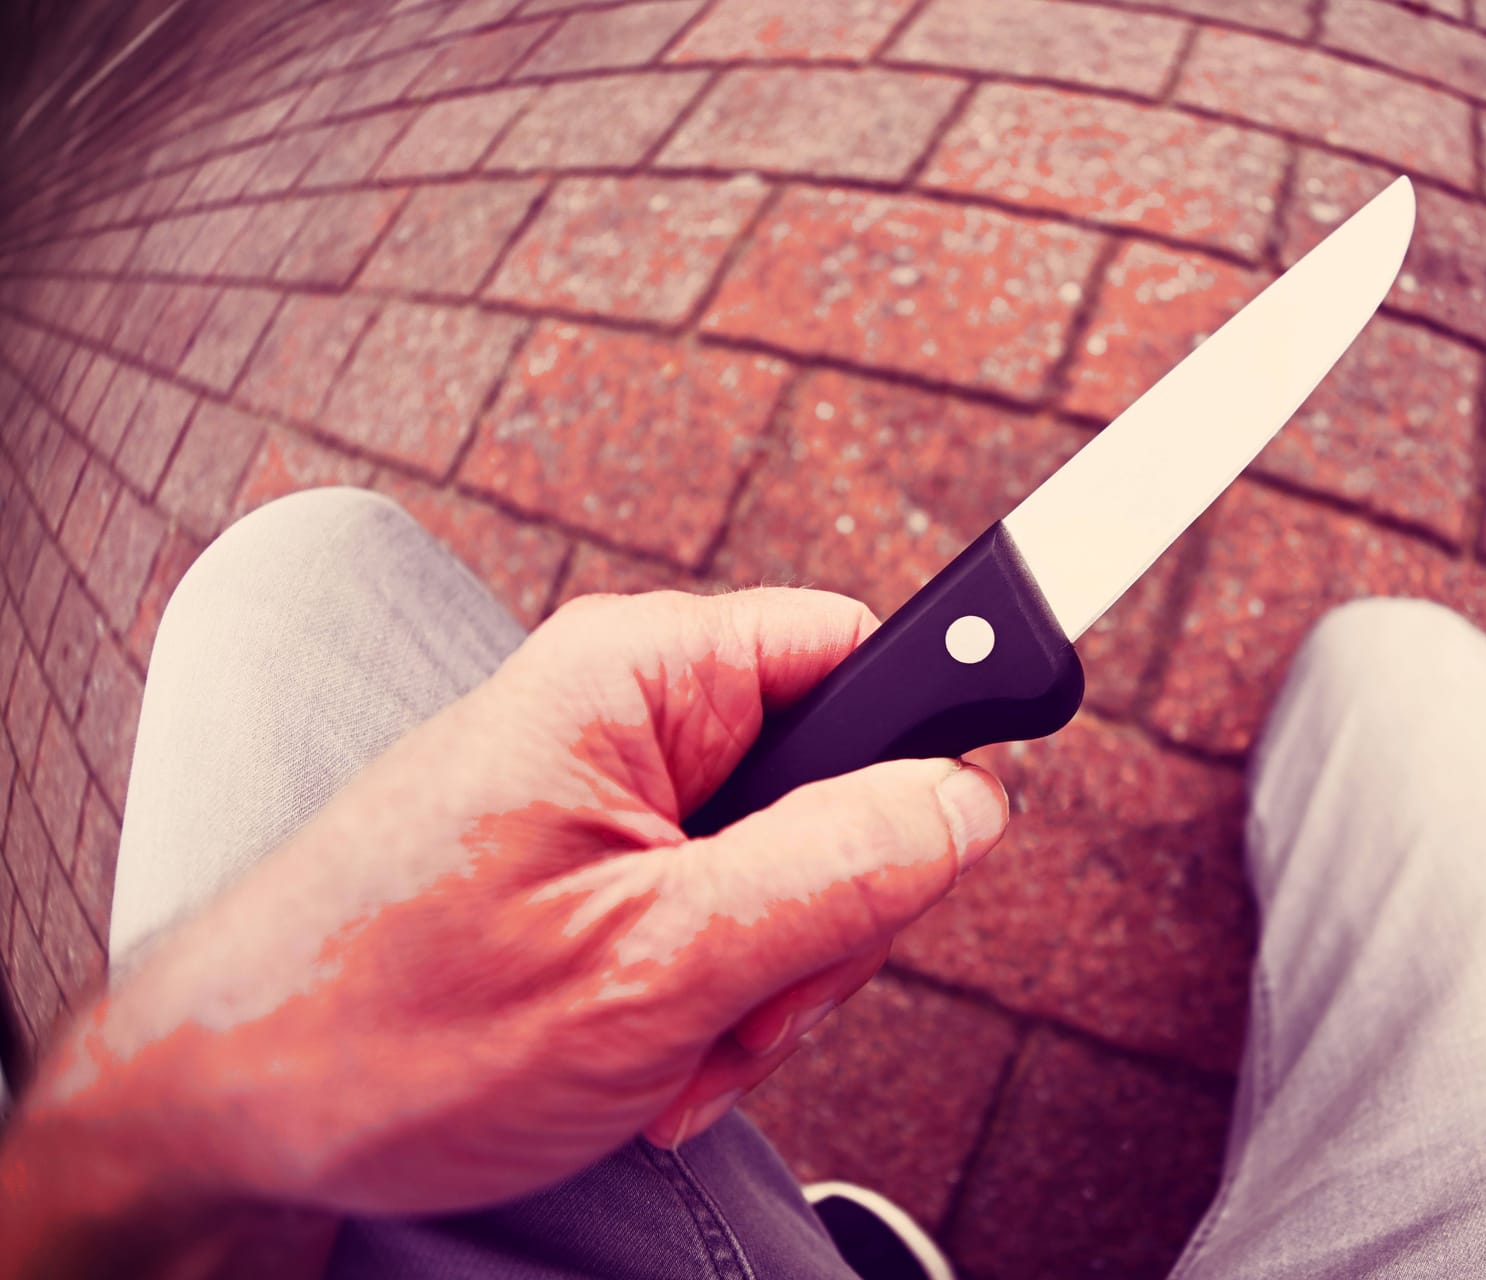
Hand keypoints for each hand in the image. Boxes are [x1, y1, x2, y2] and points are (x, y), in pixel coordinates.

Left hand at [0, 588, 1007, 1245]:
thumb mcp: (653, 959)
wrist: (228, 1118)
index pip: (865, 648)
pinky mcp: (598, 866)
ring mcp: (612, 795)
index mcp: (640, 677)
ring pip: (791, 869)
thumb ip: (836, 868)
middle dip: (826, 916)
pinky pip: (723, 917)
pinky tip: (648, 1057)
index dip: (924, 748)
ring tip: (672, 1047)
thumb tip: (970, 800)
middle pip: (842, 779)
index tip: (938, 845)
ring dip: (763, 981)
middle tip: (750, 1001)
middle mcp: (629, 713)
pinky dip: (711, 1003)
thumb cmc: (385, 1028)